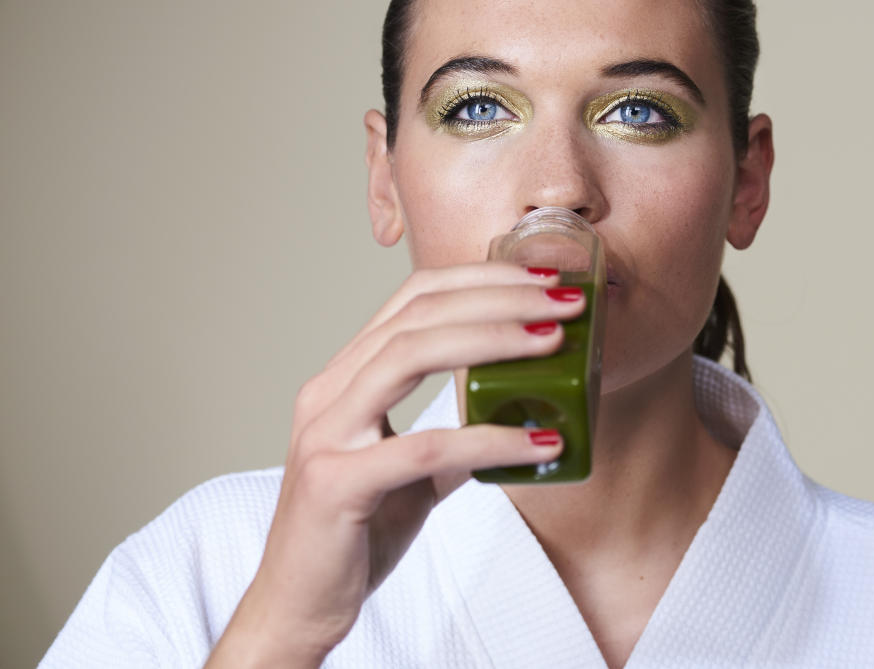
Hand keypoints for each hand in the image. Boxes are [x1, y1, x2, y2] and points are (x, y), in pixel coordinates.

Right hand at [206, 262, 582, 666]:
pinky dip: (489, 439)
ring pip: (411, 355)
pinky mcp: (336, 482)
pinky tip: (539, 442)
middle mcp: (328, 393)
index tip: (542, 281)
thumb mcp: (412, 476)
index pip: (412, 299)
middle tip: (564, 299)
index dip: (480, 279)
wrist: (296, 608)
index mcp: (344, 380)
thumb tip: (518, 423)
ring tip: (554, 340)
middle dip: (498, 296)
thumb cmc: (351, 536)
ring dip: (494, 339)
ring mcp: (326, 434)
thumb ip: (453, 442)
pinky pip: (426, 447)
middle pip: (418, 313)